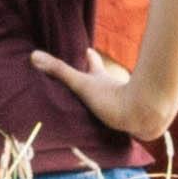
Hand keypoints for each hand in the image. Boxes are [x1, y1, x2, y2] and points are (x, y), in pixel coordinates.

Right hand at [45, 43, 167, 139]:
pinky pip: (122, 118)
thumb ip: (60, 72)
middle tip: (87, 75)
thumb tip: (34, 55)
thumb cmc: (112, 97)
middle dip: (96, 78)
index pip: (93, 63)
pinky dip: (118, 119)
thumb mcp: (83, 84)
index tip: (87, 50)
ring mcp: (123, 103)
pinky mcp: (132, 120)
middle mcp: (113, 88)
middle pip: (103, 80)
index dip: (89, 56)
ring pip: (113, 98)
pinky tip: (117, 128)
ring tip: (96, 105)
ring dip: (107, 99)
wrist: (144, 115)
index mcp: (100, 78)